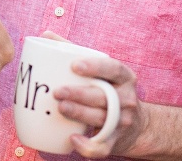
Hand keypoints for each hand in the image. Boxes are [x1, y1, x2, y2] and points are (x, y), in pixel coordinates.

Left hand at [43, 31, 144, 157]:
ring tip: (60, 108)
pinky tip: (72, 139)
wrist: (136, 125)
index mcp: (124, 77)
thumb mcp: (100, 69)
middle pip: (103, 96)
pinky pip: (102, 147)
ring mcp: (123, 122)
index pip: (113, 69)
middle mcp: (127, 99)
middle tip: (57, 91)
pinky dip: (88, 146)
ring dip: (80, 114)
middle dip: (79, 94)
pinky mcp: (115, 141)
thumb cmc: (108, 89)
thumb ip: (73, 50)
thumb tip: (45, 34)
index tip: (74, 65)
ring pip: (101, 119)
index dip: (95, 66)